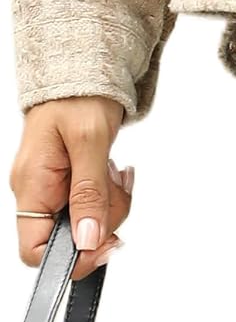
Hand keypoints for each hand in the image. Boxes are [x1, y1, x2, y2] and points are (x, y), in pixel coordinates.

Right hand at [9, 95, 133, 280]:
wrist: (84, 66)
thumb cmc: (79, 93)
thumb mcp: (90, 141)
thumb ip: (89, 192)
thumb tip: (87, 238)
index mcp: (32, 185)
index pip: (35, 250)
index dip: (72, 256)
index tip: (106, 242)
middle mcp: (37, 190)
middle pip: (68, 236)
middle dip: (102, 218)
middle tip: (118, 189)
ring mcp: (52, 185)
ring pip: (85, 220)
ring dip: (110, 201)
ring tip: (116, 171)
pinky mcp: (68, 178)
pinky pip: (90, 201)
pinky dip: (108, 191)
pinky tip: (113, 170)